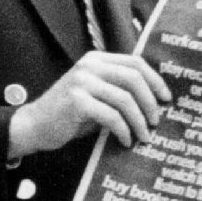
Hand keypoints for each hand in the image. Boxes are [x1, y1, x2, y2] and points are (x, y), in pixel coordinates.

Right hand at [9, 51, 172, 158]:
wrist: (34, 126)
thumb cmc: (69, 115)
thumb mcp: (96, 96)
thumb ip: (117, 92)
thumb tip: (155, 103)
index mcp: (96, 60)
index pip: (135, 63)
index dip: (155, 80)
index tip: (166, 99)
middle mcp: (89, 66)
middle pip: (134, 78)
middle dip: (150, 102)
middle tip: (156, 122)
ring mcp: (82, 82)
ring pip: (125, 99)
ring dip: (139, 121)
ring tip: (144, 136)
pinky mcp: (77, 101)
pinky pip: (111, 116)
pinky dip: (123, 130)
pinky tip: (125, 140)